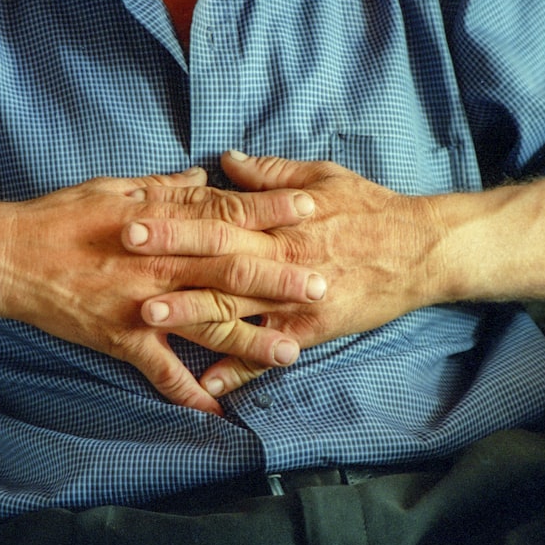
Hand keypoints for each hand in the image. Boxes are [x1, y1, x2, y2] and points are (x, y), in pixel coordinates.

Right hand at [0, 167, 323, 414]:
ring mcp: (143, 304)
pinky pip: (160, 371)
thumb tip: (206, 176)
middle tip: (323, 286)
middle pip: (231, 272)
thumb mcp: (115, 188)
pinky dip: (188, 392)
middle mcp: (160, 264)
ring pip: (208, 325)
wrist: (9, 257)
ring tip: (291, 352)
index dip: (270, 211)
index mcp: (162, 223)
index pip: (227, 213)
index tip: (310, 208)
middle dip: (279, 279)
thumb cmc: (61, 217)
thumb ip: (166, 186)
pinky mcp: (122, 338)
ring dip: (250, 340)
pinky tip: (217, 409)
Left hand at [125, 151, 444, 396]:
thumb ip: (271, 174)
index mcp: (280, 219)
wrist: (423, 249)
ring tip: (147, 319)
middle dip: (168, 259)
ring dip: (190, 313)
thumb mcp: (323, 178)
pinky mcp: (314, 327)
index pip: (217, 215)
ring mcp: (297, 296)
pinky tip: (207, 384)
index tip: (133, 214)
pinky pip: (271, 351)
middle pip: (216, 258)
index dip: (174, 217)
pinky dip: (239, 368)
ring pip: (236, 307)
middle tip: (121, 259)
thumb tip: (226, 161)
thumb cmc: (371, 208)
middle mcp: (283, 257)